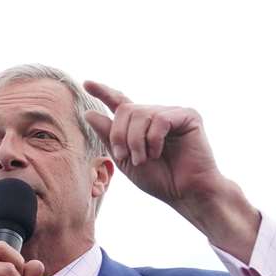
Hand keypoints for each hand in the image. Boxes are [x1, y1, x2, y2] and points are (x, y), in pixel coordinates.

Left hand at [83, 80, 260, 259]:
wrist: (185, 192)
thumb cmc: (159, 179)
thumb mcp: (125, 158)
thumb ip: (109, 136)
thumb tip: (89, 113)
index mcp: (141, 124)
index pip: (120, 102)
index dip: (104, 92)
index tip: (86, 83)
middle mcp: (156, 115)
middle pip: (125, 109)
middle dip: (120, 135)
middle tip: (125, 156)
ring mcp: (172, 114)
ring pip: (141, 114)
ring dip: (136, 141)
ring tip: (144, 159)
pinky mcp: (188, 116)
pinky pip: (160, 119)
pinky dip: (153, 139)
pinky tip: (158, 152)